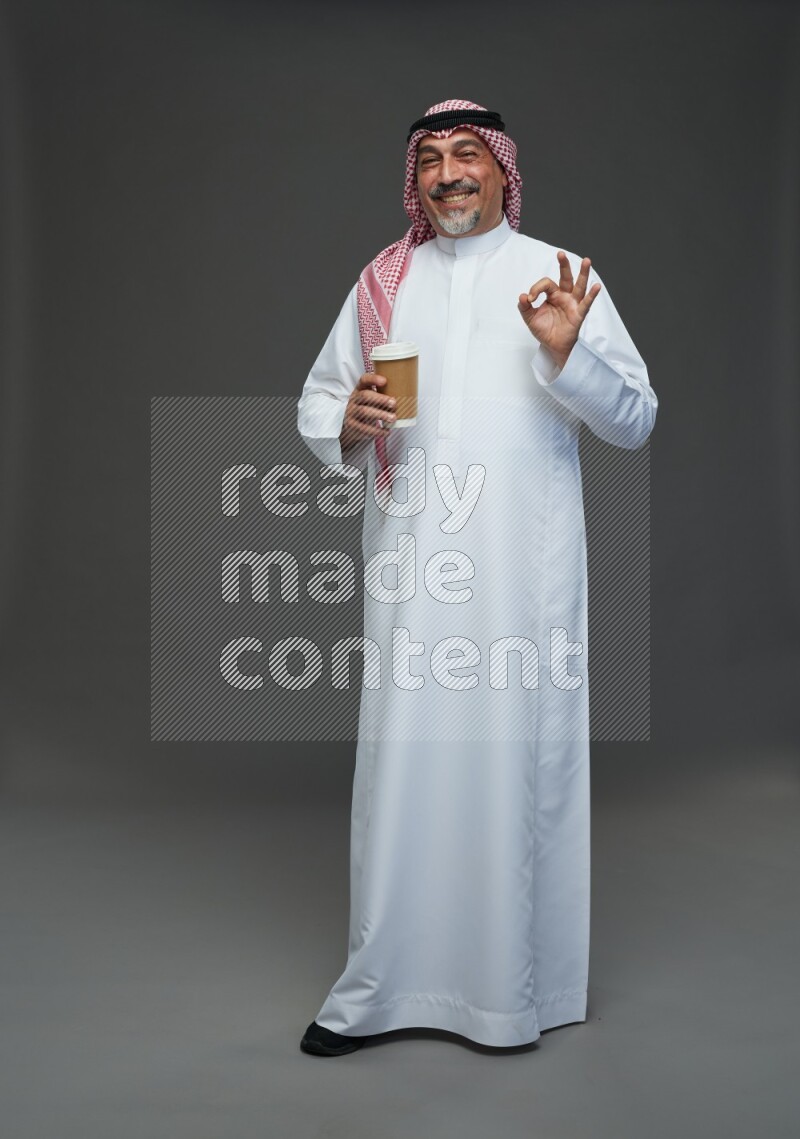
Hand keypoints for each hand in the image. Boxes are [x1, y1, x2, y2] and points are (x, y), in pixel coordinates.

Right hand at [340, 373, 395, 450]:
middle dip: (380, 399)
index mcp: (360, 389)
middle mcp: (354, 399)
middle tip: (394, 403)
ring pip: (364, 411)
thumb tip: (408, 395)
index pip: (363, 380)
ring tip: (393, 418)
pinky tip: (386, 431)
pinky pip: (363, 428)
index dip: (373, 379)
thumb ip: (383, 395)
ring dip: (380, 414)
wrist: (351, 427)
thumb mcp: (371, 400)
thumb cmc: (367, 409)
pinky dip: (377, 431)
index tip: (385, 381)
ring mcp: (351, 412)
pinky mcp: (352, 425)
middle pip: (365, 396)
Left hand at [517, 253, 600, 368]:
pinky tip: (597, 286)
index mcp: (553, 294)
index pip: (546, 283)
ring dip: (583, 273)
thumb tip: (522, 296)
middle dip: (564, 265)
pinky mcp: (578, 314)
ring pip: (579, 286)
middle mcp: (565, 296)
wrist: (552, 345)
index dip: (536, 288)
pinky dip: (591, 295)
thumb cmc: (544, 329)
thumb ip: (524, 307)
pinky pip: (586, 303)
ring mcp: (573, 304)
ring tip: (586, 261)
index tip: (530, 299)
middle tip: (560, 254)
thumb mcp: (530, 318)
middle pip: (566, 277)